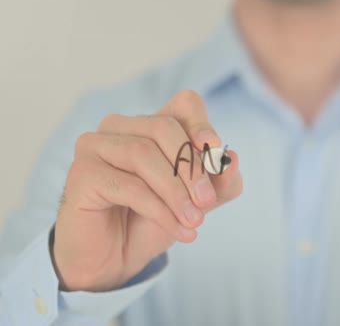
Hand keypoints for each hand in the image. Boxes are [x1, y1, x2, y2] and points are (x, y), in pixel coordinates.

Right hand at [51, 91, 242, 291]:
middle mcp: (120, 127)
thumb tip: (233, 160)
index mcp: (151, 126)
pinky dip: (160, 210)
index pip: (184, 104)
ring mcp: (95, 146)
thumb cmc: (153, 222)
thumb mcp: (196, 202)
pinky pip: (128, 185)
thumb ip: (219, 183)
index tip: (215, 150)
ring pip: (144, 154)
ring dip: (176, 192)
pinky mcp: (82, 173)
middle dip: (192, 168)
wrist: (115, 260)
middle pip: (164, 127)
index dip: (201, 122)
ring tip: (194, 221)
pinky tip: (178, 230)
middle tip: (207, 203)